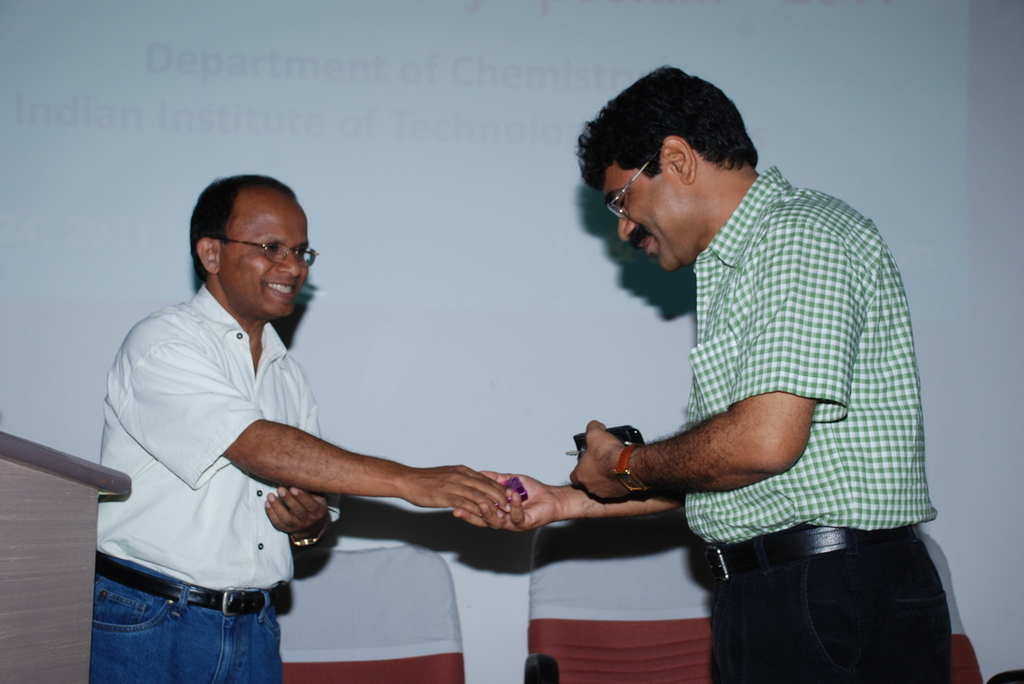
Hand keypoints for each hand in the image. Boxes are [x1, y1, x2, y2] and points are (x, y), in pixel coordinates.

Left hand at [265, 486, 329, 538]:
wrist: (312, 526)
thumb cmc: (313, 506)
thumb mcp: (318, 498)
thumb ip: (310, 490)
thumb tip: (300, 477)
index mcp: (317, 511)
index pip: (310, 504)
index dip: (301, 496)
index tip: (293, 488)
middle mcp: (308, 520)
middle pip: (297, 511)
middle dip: (288, 499)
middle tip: (280, 489)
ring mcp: (297, 526)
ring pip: (286, 518)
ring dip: (277, 507)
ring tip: (270, 496)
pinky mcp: (287, 529)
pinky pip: (278, 523)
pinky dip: (271, 514)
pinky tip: (267, 504)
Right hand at [397, 464, 511, 527]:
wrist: (408, 480)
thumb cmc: (425, 481)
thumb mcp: (447, 476)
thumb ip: (460, 480)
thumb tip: (470, 486)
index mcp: (462, 471)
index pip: (486, 479)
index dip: (499, 487)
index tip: (509, 495)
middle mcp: (461, 476)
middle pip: (486, 486)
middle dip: (500, 496)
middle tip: (511, 505)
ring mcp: (454, 485)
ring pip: (479, 495)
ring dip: (492, 504)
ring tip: (502, 512)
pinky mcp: (447, 496)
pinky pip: (466, 503)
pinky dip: (477, 509)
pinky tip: (484, 515)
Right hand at [454, 472, 563, 530]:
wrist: (551, 497)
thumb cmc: (531, 491)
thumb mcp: (508, 481)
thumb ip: (494, 479)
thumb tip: (479, 473)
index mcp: (497, 511)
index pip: (477, 512)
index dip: (465, 508)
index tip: (454, 503)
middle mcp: (503, 520)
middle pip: (482, 521)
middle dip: (470, 515)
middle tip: (459, 509)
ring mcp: (513, 523)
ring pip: (497, 523)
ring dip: (490, 513)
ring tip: (483, 504)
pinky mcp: (525, 523)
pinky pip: (517, 516)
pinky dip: (514, 506)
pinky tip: (512, 497)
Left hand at [569, 420, 630, 498]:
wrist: (628, 466)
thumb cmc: (609, 455)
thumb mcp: (595, 433)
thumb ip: (592, 428)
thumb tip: (595, 426)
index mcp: (580, 475)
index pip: (574, 474)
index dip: (580, 466)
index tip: (586, 460)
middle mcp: (591, 487)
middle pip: (588, 480)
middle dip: (594, 472)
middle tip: (601, 461)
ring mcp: (604, 492)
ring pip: (602, 486)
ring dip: (606, 477)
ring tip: (612, 465)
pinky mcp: (618, 494)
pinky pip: (615, 489)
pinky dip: (617, 481)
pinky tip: (622, 471)